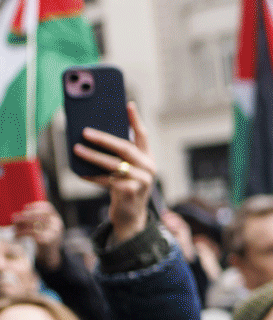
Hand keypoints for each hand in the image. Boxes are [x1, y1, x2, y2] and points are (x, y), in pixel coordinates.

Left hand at [13, 201, 61, 268]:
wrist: (50, 253)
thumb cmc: (43, 236)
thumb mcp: (43, 225)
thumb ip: (34, 218)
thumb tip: (16, 216)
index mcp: (56, 217)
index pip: (48, 207)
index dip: (36, 206)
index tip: (24, 207)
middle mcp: (57, 224)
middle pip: (40, 216)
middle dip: (26, 216)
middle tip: (14, 218)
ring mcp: (54, 233)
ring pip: (36, 226)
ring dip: (22, 227)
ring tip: (14, 229)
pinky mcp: (49, 241)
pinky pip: (34, 235)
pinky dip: (23, 234)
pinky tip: (17, 236)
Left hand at [73, 103, 154, 246]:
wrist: (131, 216)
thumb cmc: (124, 187)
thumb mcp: (126, 169)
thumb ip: (118, 156)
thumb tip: (93, 137)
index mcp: (148, 157)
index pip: (143, 135)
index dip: (135, 120)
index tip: (128, 104)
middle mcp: (149, 167)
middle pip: (125, 148)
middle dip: (104, 139)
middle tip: (85, 132)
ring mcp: (142, 181)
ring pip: (114, 164)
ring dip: (93, 156)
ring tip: (76, 149)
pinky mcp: (132, 192)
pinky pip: (108, 181)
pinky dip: (92, 176)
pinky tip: (80, 172)